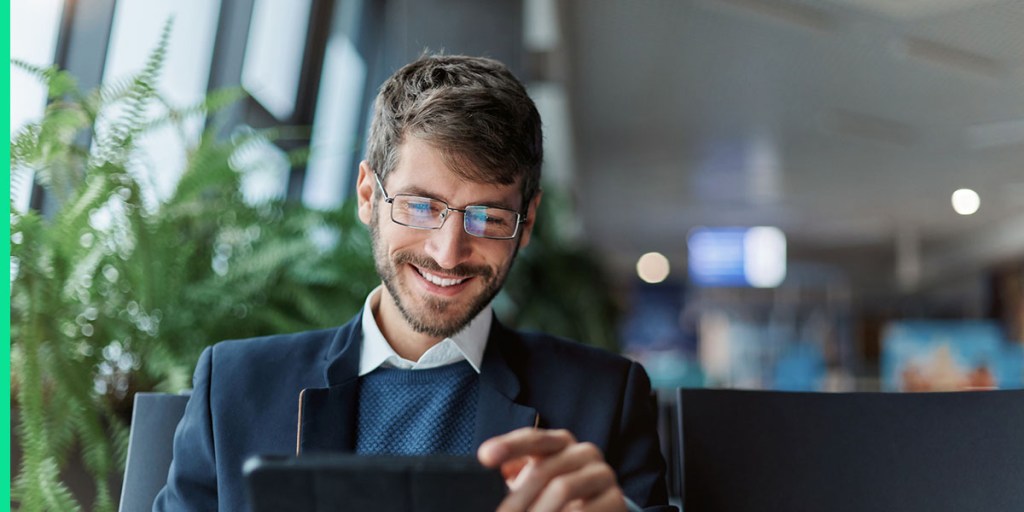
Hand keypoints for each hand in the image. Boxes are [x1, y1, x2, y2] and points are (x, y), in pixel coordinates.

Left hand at [478, 427, 626, 511]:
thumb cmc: (553, 496)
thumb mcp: (533, 482)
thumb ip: (513, 473)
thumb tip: (486, 473)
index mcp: (560, 442)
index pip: (533, 438)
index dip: (509, 446)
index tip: (485, 457)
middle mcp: (584, 452)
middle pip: (543, 470)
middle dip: (516, 498)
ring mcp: (602, 474)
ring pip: (562, 489)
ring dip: (537, 510)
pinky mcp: (616, 499)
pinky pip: (584, 510)